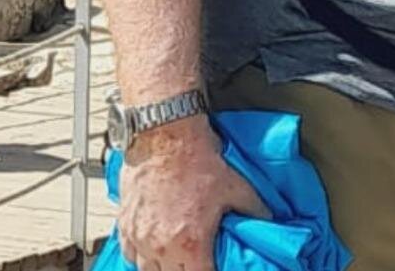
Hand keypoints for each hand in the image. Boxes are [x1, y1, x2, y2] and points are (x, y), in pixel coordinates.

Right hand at [117, 117, 268, 270]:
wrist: (164, 136)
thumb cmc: (195, 159)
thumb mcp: (236, 187)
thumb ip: (254, 210)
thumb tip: (270, 221)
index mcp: (189, 242)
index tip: (215, 266)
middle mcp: (159, 246)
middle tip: (198, 261)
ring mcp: (138, 237)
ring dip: (163, 268)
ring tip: (177, 259)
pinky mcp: (124, 225)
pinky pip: (129, 255)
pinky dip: (142, 257)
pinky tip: (154, 249)